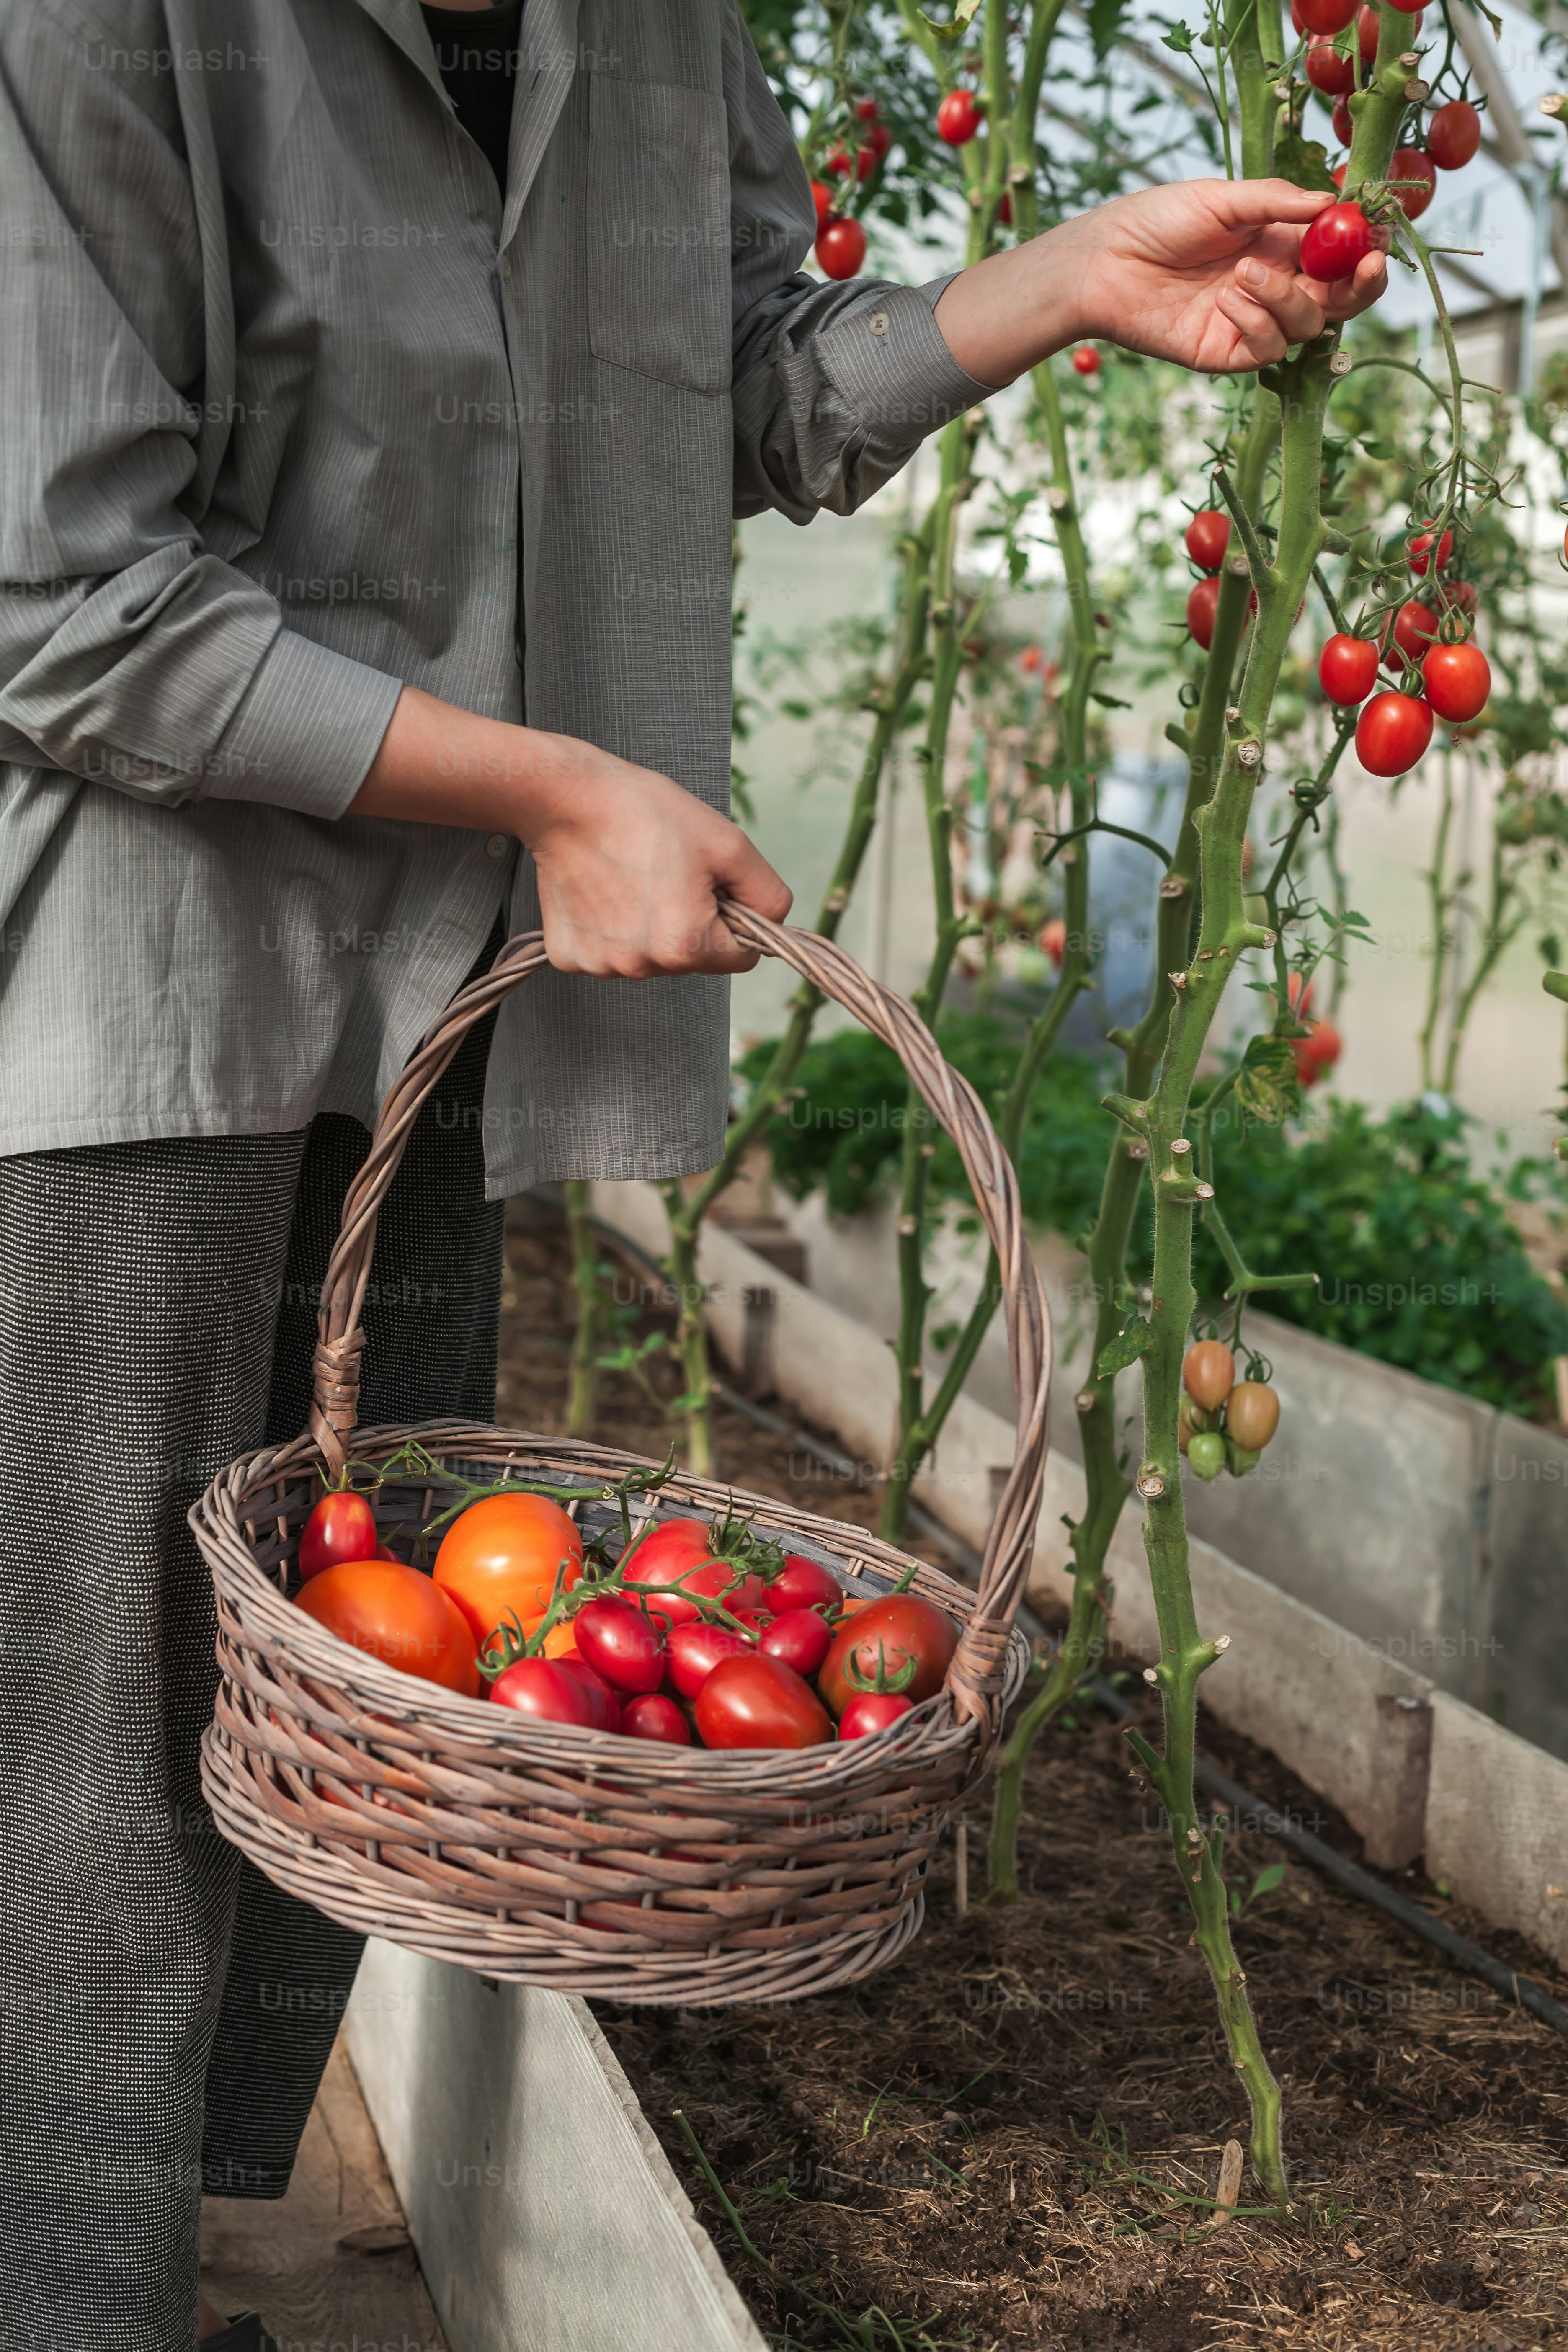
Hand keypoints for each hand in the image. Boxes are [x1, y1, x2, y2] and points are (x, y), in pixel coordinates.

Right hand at [528, 742, 791, 977]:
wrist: (566, 797)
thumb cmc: (647, 813)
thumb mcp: (729, 844)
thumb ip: (768, 894)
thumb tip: (776, 927)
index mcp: (685, 946)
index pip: (741, 958)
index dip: (735, 919)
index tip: (711, 885)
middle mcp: (641, 967)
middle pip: (694, 959)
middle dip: (693, 921)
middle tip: (668, 873)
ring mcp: (601, 965)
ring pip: (652, 958)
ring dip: (651, 927)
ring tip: (632, 878)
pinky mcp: (569, 957)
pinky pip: (611, 953)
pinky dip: (612, 928)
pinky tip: (604, 890)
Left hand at [1068, 179, 1387, 369]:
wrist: (1105, 260)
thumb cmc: (1158, 220)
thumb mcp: (1223, 197)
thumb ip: (1278, 201)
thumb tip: (1332, 201)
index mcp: (1280, 243)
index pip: (1339, 255)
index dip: (1365, 251)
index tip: (1379, 239)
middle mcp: (1274, 284)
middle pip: (1337, 300)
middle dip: (1357, 286)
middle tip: (1363, 268)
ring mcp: (1251, 321)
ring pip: (1305, 325)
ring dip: (1284, 297)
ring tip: (1242, 273)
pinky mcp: (1226, 352)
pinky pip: (1266, 349)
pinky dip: (1254, 322)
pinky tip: (1226, 300)